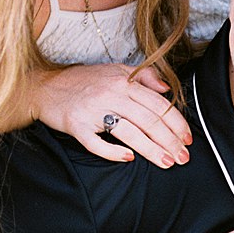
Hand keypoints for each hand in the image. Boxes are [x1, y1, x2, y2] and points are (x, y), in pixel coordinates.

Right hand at [33, 64, 191, 167]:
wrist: (45, 87)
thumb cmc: (83, 81)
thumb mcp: (115, 70)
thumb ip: (143, 76)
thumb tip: (166, 88)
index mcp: (123, 81)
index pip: (157, 103)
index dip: (176, 122)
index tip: (187, 138)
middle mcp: (110, 94)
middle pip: (148, 120)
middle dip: (170, 141)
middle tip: (183, 157)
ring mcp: (93, 111)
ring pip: (129, 132)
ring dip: (151, 150)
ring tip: (166, 162)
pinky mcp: (77, 126)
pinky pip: (97, 142)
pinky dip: (113, 151)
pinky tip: (128, 159)